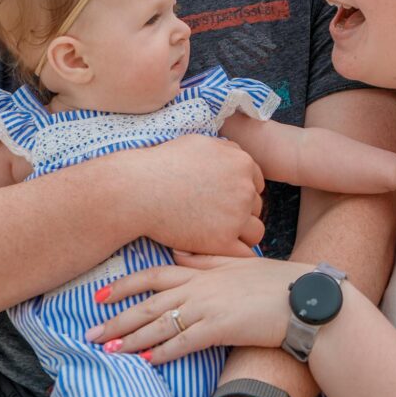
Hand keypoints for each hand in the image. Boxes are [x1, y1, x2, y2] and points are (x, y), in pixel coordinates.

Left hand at [84, 255, 305, 361]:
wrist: (303, 297)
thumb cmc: (275, 282)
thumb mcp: (238, 262)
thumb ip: (206, 258)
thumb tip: (178, 253)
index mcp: (203, 270)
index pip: (154, 274)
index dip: (125, 285)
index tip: (100, 296)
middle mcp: (200, 286)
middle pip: (149, 302)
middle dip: (117, 318)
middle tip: (90, 334)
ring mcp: (209, 306)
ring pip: (160, 323)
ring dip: (132, 338)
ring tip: (108, 350)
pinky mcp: (221, 327)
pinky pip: (184, 342)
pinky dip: (163, 352)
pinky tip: (147, 361)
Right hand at [117, 135, 265, 256]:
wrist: (139, 189)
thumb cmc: (163, 163)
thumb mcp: (200, 143)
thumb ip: (225, 150)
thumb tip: (235, 155)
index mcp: (242, 163)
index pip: (255, 182)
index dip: (240, 191)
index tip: (222, 198)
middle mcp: (244, 189)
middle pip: (255, 206)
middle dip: (240, 211)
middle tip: (215, 216)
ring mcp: (236, 216)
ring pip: (255, 231)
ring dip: (241, 234)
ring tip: (218, 234)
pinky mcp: (222, 241)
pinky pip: (244, 253)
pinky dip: (234, 253)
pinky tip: (218, 249)